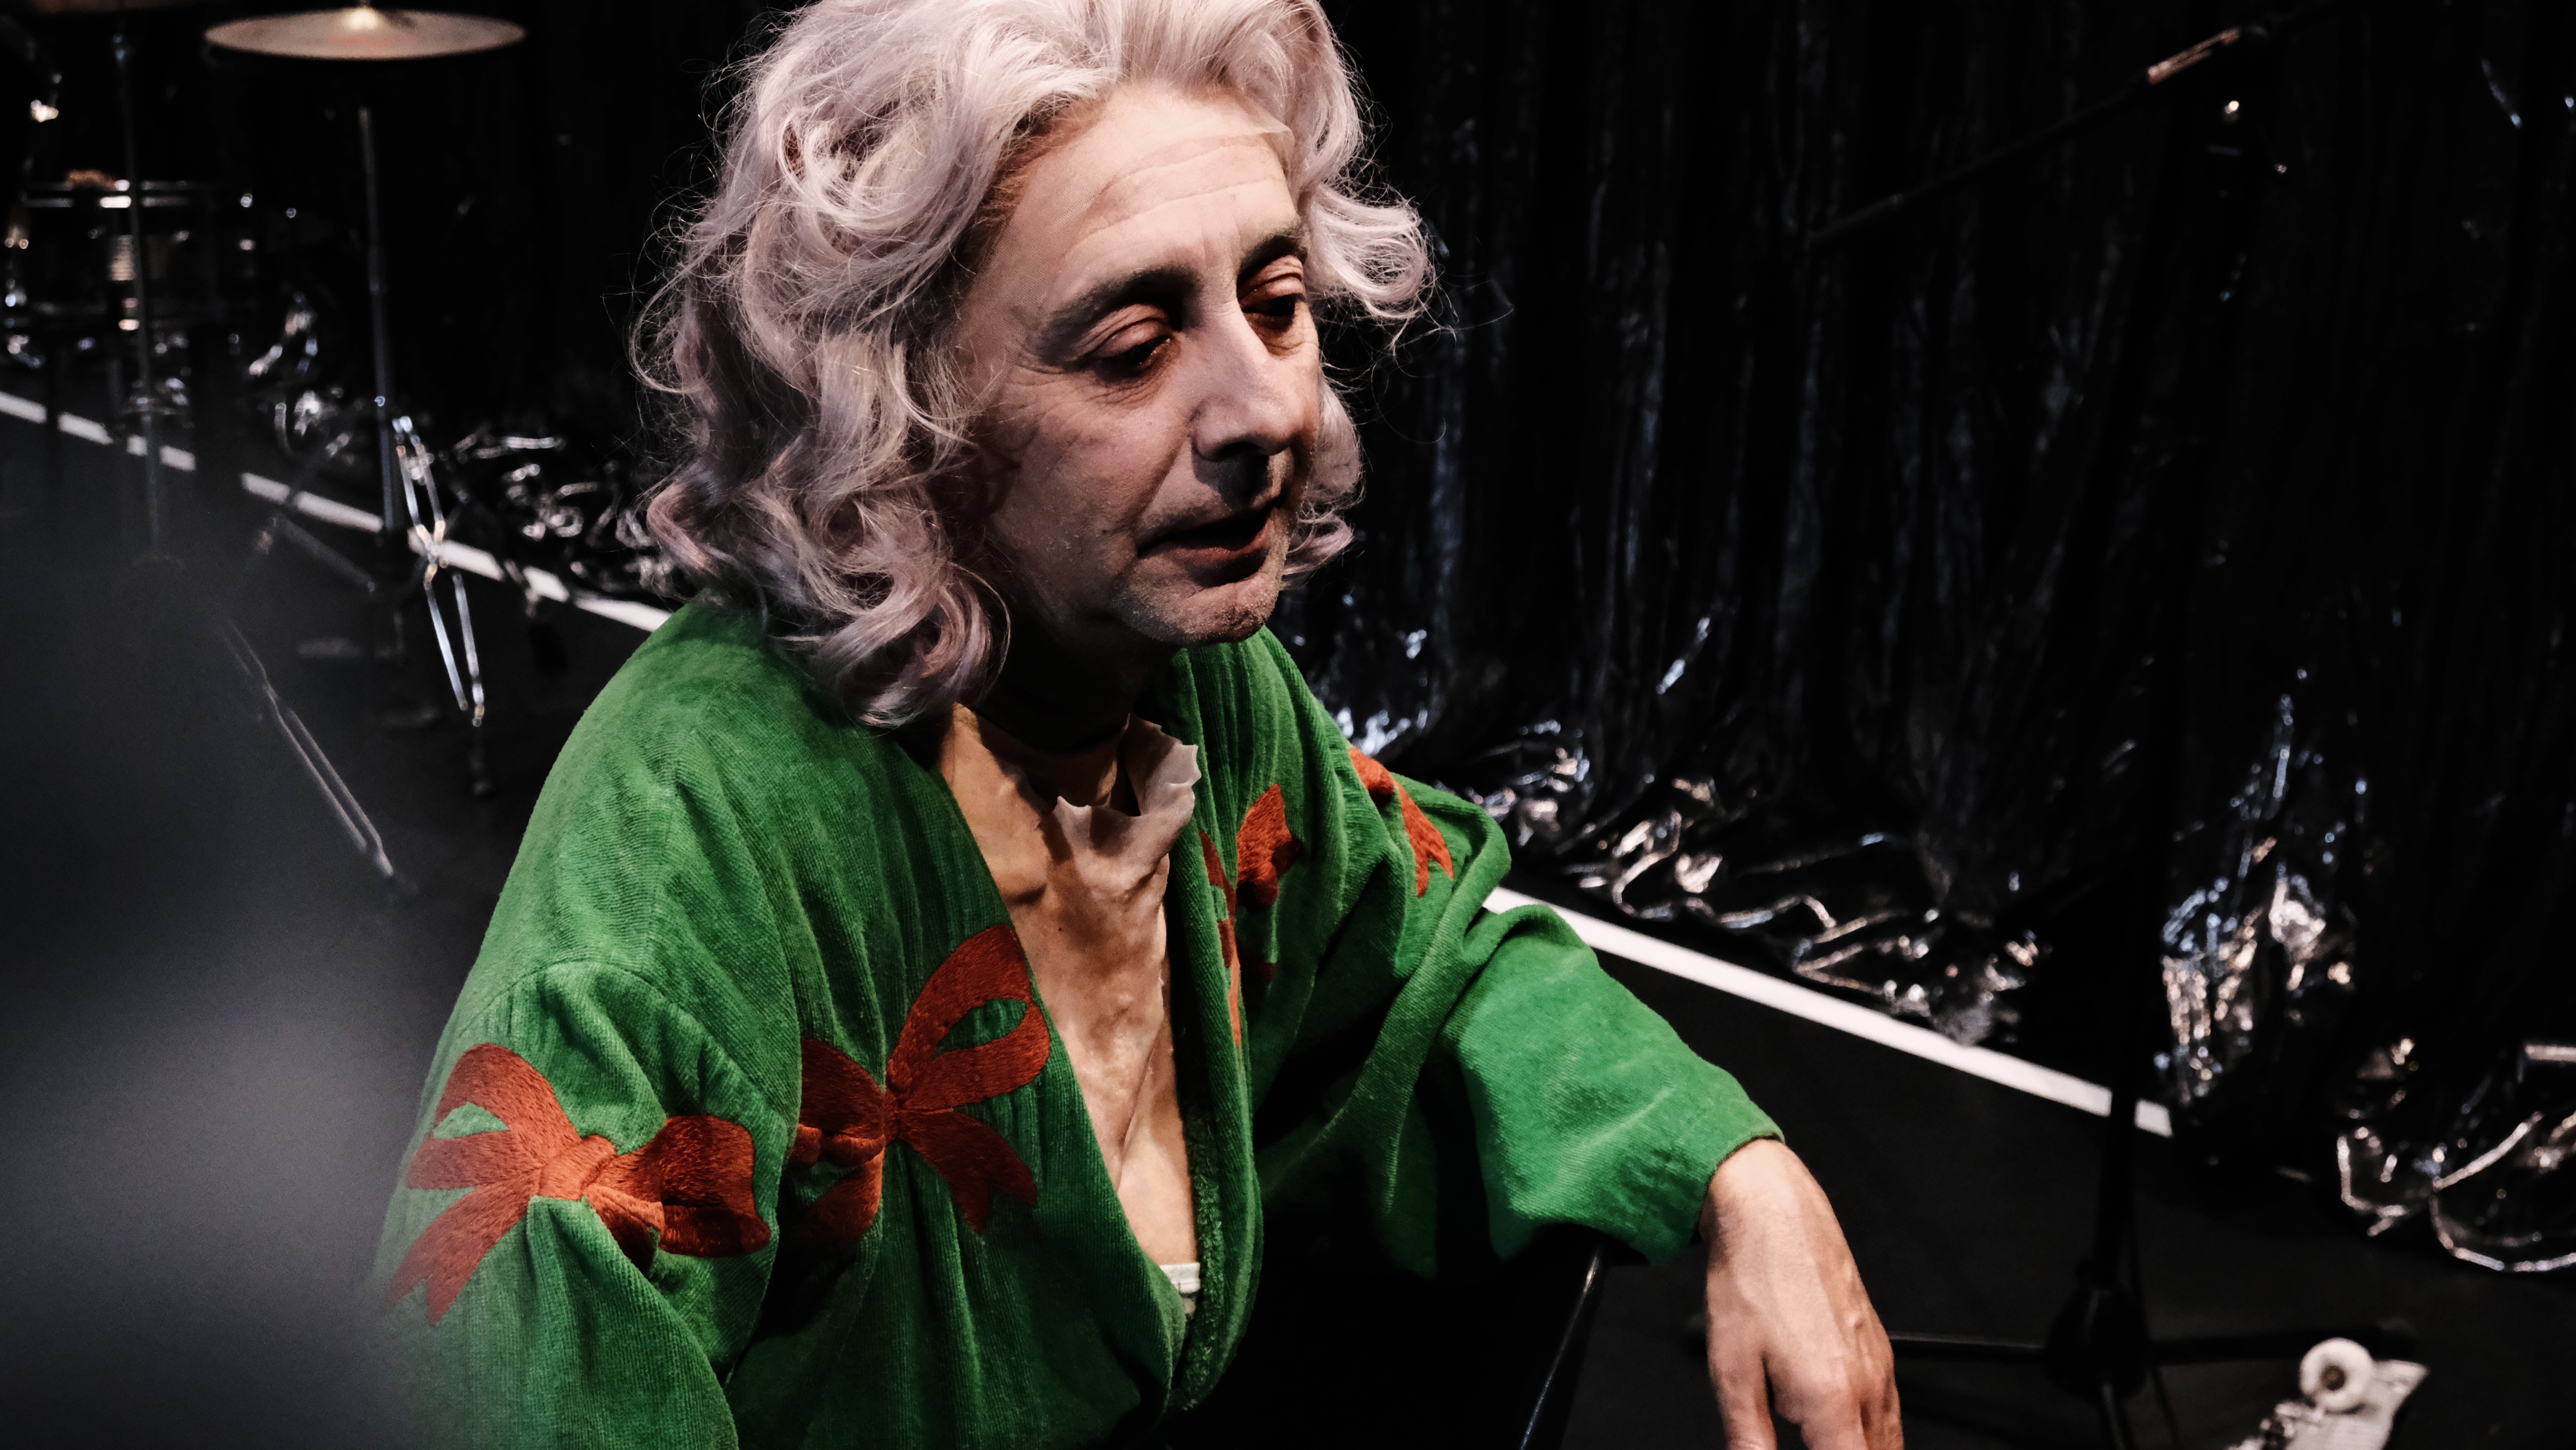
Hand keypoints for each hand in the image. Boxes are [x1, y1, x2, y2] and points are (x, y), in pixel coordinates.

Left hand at [1701, 1139, 1900, 1448]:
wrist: (1774, 1215)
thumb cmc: (1753, 1281)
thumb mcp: (1730, 1371)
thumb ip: (1748, 1435)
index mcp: (1834, 1399)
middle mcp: (1867, 1384)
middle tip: (1812, 1441)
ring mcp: (1879, 1364)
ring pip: (1889, 1438)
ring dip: (1860, 1447)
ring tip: (1820, 1436)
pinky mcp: (1878, 1346)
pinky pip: (1888, 1407)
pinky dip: (1869, 1428)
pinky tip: (1837, 1421)